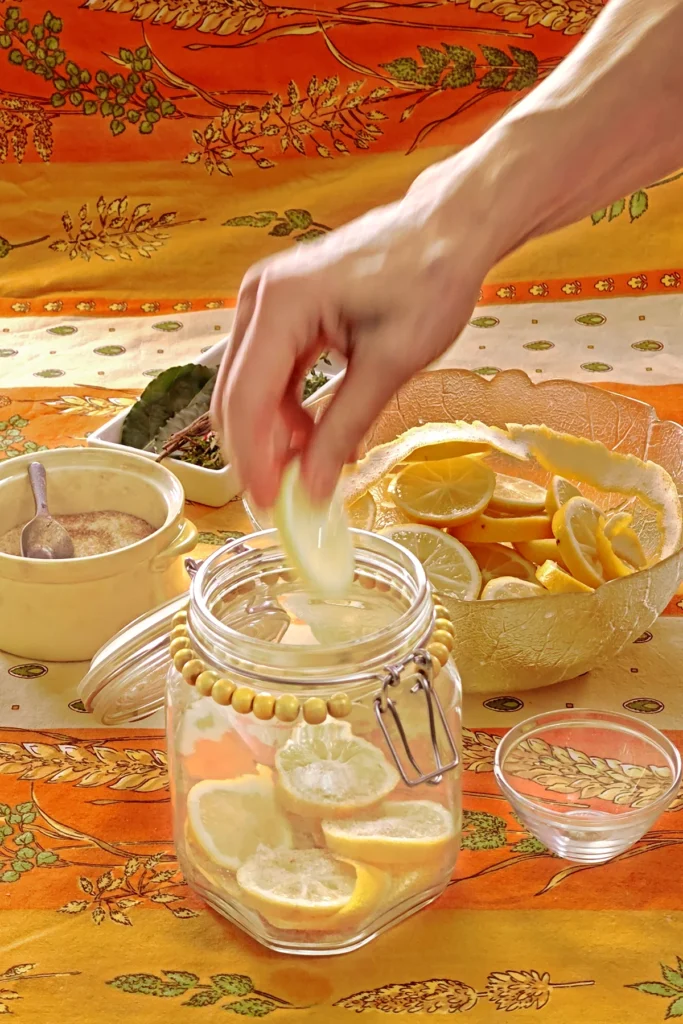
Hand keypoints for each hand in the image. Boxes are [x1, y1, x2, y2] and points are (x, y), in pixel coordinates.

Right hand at [211, 170, 494, 508]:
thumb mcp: (391, 364)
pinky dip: (288, 410)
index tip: (272, 505)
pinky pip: (270, 373)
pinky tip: (318, 435)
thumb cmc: (428, 279)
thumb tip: (314, 487)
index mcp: (281, 303)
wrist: (447, 230)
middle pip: (236, 396)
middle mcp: (260, 298)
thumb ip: (344, 427)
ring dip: (275, 434)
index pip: (246, 399)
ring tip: (316, 466)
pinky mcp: (283, 312)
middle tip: (290, 498)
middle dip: (259, 452)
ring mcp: (267, 302)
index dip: (254, 460)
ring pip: (250, 389)